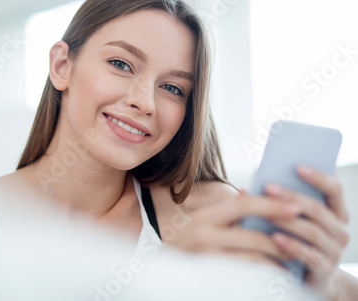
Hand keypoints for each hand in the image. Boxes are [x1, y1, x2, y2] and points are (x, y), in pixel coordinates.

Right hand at [169, 195, 300, 266]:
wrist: (165, 275)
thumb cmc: (189, 247)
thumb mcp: (203, 224)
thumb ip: (227, 211)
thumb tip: (250, 191)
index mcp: (204, 217)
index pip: (241, 204)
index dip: (270, 204)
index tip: (295, 206)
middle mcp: (203, 236)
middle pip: (252, 235)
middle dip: (281, 237)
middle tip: (303, 237)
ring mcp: (207, 259)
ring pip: (253, 259)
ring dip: (277, 259)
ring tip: (292, 257)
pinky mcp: (212, 277)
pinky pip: (247, 276)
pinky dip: (266, 274)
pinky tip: (277, 272)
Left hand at [264, 166, 349, 299]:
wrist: (310, 279)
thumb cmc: (295, 240)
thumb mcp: (292, 220)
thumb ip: (278, 203)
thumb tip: (244, 189)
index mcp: (336, 212)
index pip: (335, 189)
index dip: (318, 177)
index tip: (297, 166)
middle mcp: (340, 230)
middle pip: (318, 209)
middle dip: (292, 196)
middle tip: (268, 186)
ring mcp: (335, 251)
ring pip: (313, 232)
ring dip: (288, 220)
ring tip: (266, 211)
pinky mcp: (324, 271)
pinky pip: (309, 256)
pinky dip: (291, 245)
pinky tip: (274, 238)